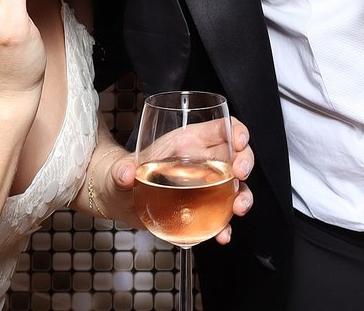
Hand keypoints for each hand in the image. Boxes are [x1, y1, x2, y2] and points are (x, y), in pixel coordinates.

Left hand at [97, 118, 255, 242]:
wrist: (118, 200)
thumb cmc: (122, 175)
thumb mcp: (120, 170)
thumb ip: (123, 170)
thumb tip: (127, 174)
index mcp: (187, 142)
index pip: (221, 128)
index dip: (236, 131)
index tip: (239, 141)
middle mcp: (201, 162)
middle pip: (235, 156)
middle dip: (245, 162)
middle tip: (240, 174)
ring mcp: (204, 186)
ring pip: (235, 187)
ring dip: (243, 196)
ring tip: (238, 208)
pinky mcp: (201, 208)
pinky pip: (220, 216)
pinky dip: (225, 226)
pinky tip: (222, 235)